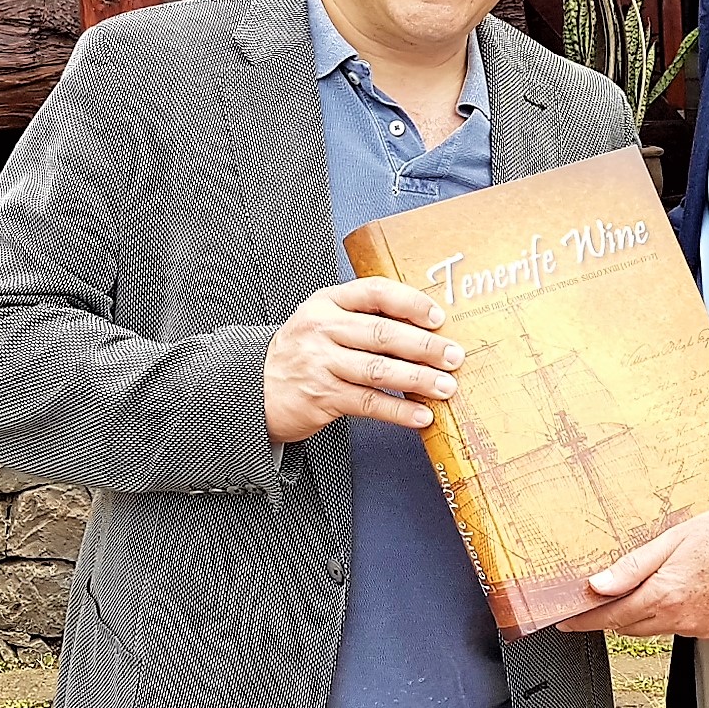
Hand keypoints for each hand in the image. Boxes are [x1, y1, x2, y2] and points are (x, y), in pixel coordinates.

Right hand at [264, 278, 463, 443]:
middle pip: (382, 334)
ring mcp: (320, 363)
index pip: (374, 292)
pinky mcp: (321, 396)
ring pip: (379, 369)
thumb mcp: (324, 321)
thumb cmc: (303, 353)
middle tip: (453, 355)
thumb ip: (363, 318)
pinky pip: (369, 403)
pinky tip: (421, 415)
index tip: (437, 317)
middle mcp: (322, 329)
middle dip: (425, 346)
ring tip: (445, 386)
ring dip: (418, 379)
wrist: (254, 387)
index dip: (409, 303)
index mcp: (327, 302)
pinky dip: (399, 410)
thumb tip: (425, 329)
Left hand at [556, 504, 708, 639]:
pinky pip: (680, 627)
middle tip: (596, 598)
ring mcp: (699, 627)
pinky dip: (667, 614)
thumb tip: (598, 584)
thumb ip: (633, 565)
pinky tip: (674, 592)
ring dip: (639, 614)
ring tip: (638, 588)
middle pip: (629, 626)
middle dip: (610, 614)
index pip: (611, 615)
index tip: (567, 619)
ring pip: (654, 628)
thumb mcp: (673, 538)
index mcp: (665, 594)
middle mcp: (681, 618)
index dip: (585, 619)